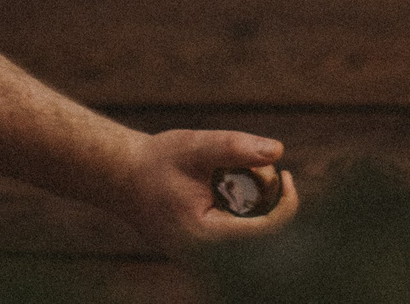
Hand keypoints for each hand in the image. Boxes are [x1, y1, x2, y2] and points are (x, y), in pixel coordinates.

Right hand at [105, 129, 299, 251]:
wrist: (124, 181)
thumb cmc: (156, 163)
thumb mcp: (194, 147)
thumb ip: (233, 147)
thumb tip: (277, 150)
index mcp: (205, 239)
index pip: (266, 231)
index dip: (285, 204)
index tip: (285, 174)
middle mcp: (206, 260)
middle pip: (263, 236)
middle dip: (267, 200)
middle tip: (254, 168)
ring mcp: (206, 262)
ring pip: (254, 239)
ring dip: (255, 206)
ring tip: (231, 177)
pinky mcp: (207, 256)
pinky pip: (241, 240)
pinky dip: (243, 214)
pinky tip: (225, 191)